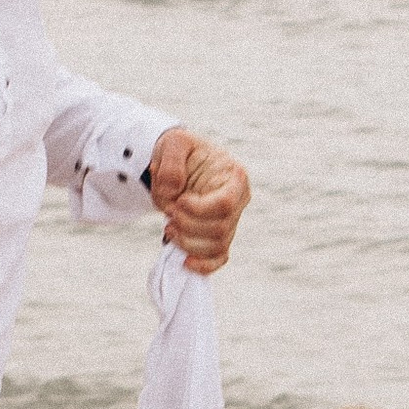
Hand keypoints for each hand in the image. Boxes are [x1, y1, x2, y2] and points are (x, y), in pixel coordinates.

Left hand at [147, 127, 250, 270]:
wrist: (178, 163)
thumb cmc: (180, 151)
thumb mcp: (173, 143)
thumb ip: (171, 164)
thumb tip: (174, 195)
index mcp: (234, 176)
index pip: (226, 204)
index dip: (200, 210)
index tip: (179, 201)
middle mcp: (239, 200)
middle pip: (220, 228)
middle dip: (188, 226)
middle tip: (169, 213)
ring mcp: (231, 219)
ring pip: (218, 245)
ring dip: (188, 242)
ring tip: (169, 227)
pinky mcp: (220, 235)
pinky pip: (219, 257)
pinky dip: (204, 265)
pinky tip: (185, 262)